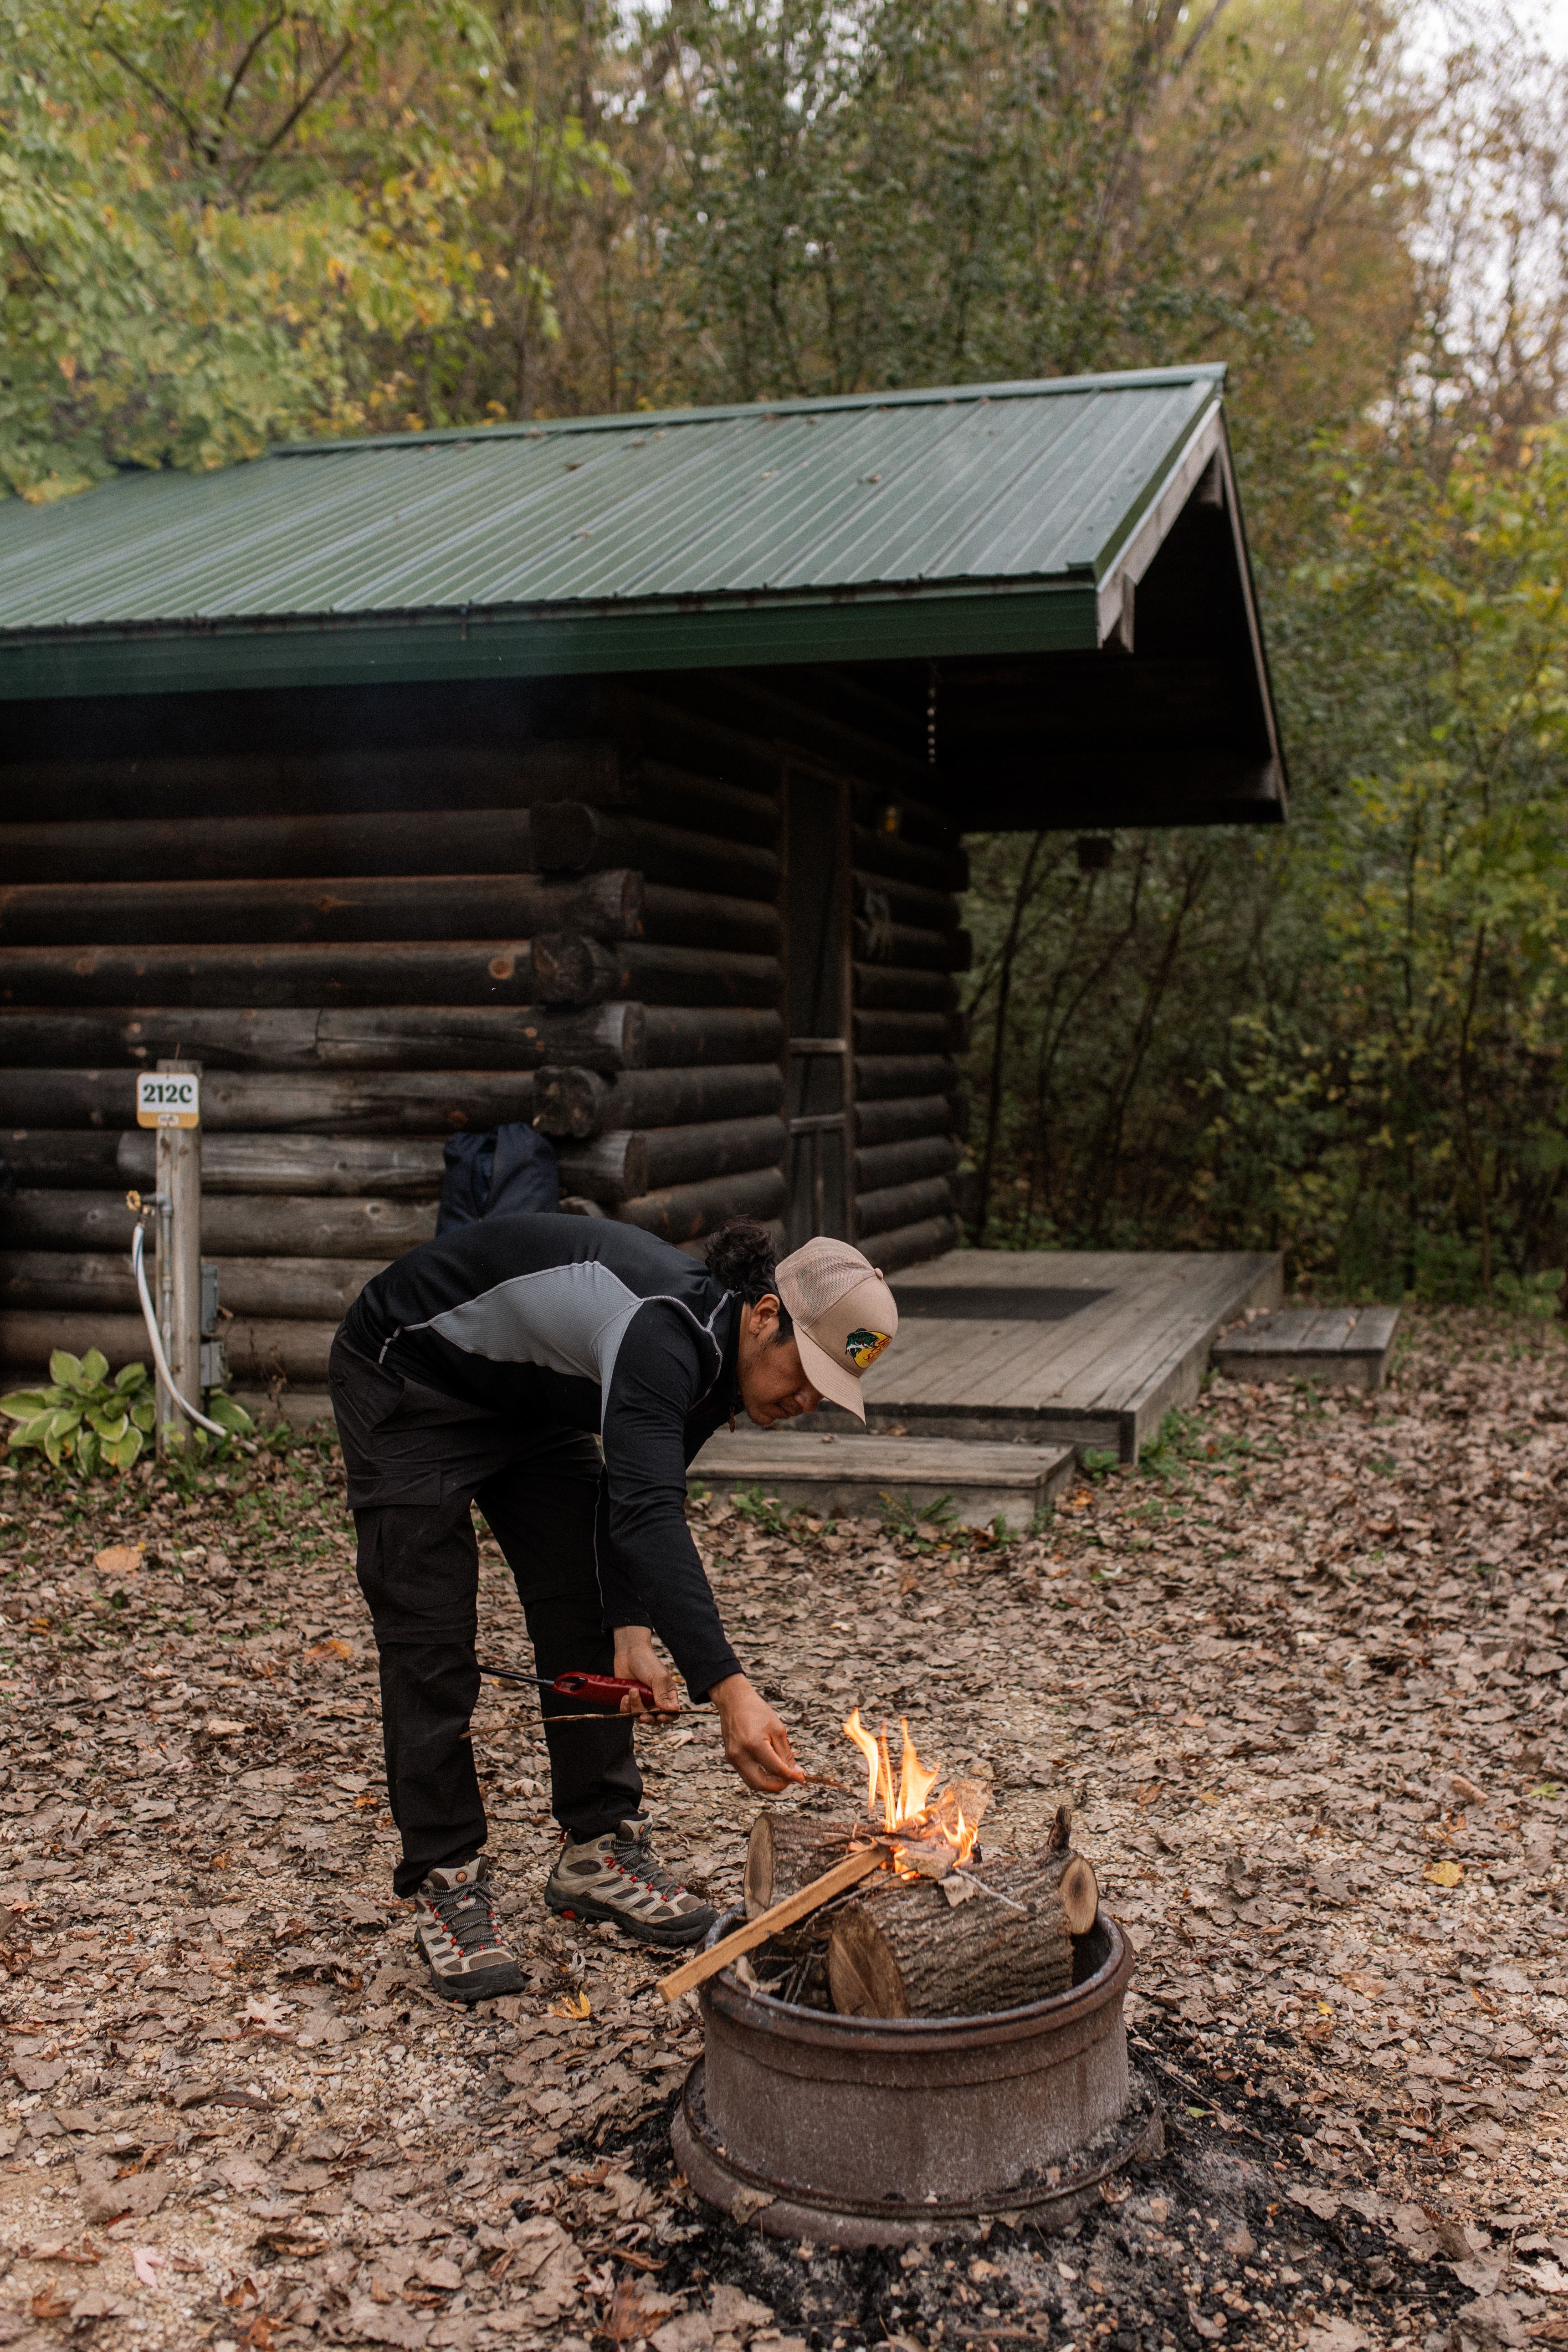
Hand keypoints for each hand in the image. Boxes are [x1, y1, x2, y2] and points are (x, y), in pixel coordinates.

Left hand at [612, 1626, 681, 1715]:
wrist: (628, 1653)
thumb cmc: (647, 1662)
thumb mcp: (658, 1677)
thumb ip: (663, 1695)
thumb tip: (673, 1710)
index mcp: (668, 1695)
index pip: (672, 1713)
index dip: (668, 1718)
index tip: (660, 1716)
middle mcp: (656, 1700)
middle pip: (655, 1719)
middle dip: (648, 1718)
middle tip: (643, 1715)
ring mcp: (642, 1701)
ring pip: (640, 1716)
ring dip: (635, 1707)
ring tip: (632, 1691)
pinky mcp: (629, 1701)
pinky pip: (627, 1712)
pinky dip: (626, 1707)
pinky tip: (625, 1696)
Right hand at [710, 1673, 804, 1793]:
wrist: (734, 1701)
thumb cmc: (757, 1711)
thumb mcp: (778, 1729)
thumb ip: (786, 1754)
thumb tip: (795, 1773)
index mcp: (754, 1744)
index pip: (776, 1769)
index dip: (791, 1776)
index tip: (802, 1778)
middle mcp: (740, 1754)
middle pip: (761, 1784)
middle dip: (778, 1786)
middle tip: (791, 1780)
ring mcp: (732, 1757)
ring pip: (752, 1783)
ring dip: (769, 1783)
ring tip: (782, 1775)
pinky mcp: (730, 1758)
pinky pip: (747, 1774)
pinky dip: (760, 1776)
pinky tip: (770, 1769)